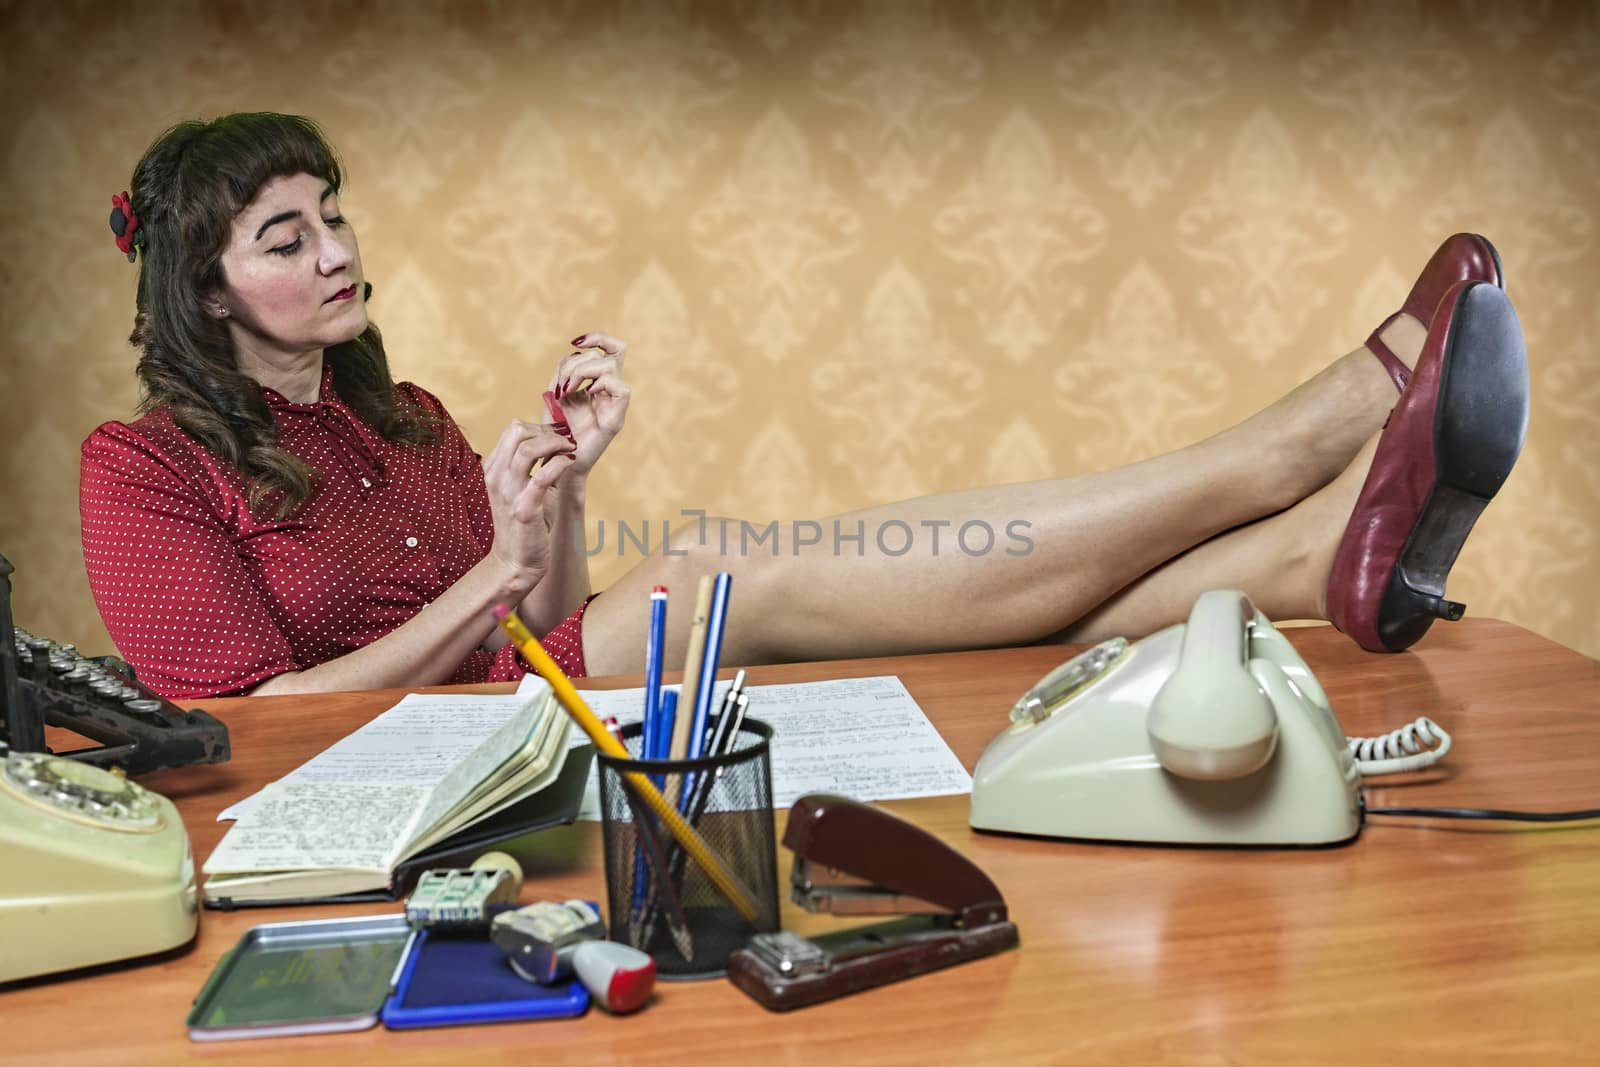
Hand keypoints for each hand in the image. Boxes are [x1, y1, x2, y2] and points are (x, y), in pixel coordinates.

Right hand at [480, 420, 577, 589]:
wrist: (515, 561)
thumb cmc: (526, 524)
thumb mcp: (526, 488)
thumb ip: (537, 466)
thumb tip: (560, 443)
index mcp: (494, 468)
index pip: (512, 429)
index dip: (540, 426)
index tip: (559, 436)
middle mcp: (496, 476)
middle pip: (517, 430)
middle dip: (547, 431)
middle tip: (566, 442)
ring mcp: (508, 492)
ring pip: (528, 448)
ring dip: (556, 443)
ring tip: (570, 450)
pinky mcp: (524, 509)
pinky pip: (542, 475)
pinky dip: (561, 463)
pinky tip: (570, 464)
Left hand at [548, 331, 629, 475]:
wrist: (554, 460)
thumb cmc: (554, 430)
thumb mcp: (555, 391)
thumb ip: (566, 369)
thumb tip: (576, 349)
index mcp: (599, 384)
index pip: (612, 349)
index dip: (598, 338)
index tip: (576, 342)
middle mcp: (610, 392)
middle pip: (612, 353)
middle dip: (580, 361)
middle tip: (562, 384)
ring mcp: (615, 406)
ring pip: (611, 366)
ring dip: (582, 372)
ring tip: (565, 391)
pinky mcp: (615, 420)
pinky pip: (621, 389)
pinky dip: (600, 385)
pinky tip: (582, 396)